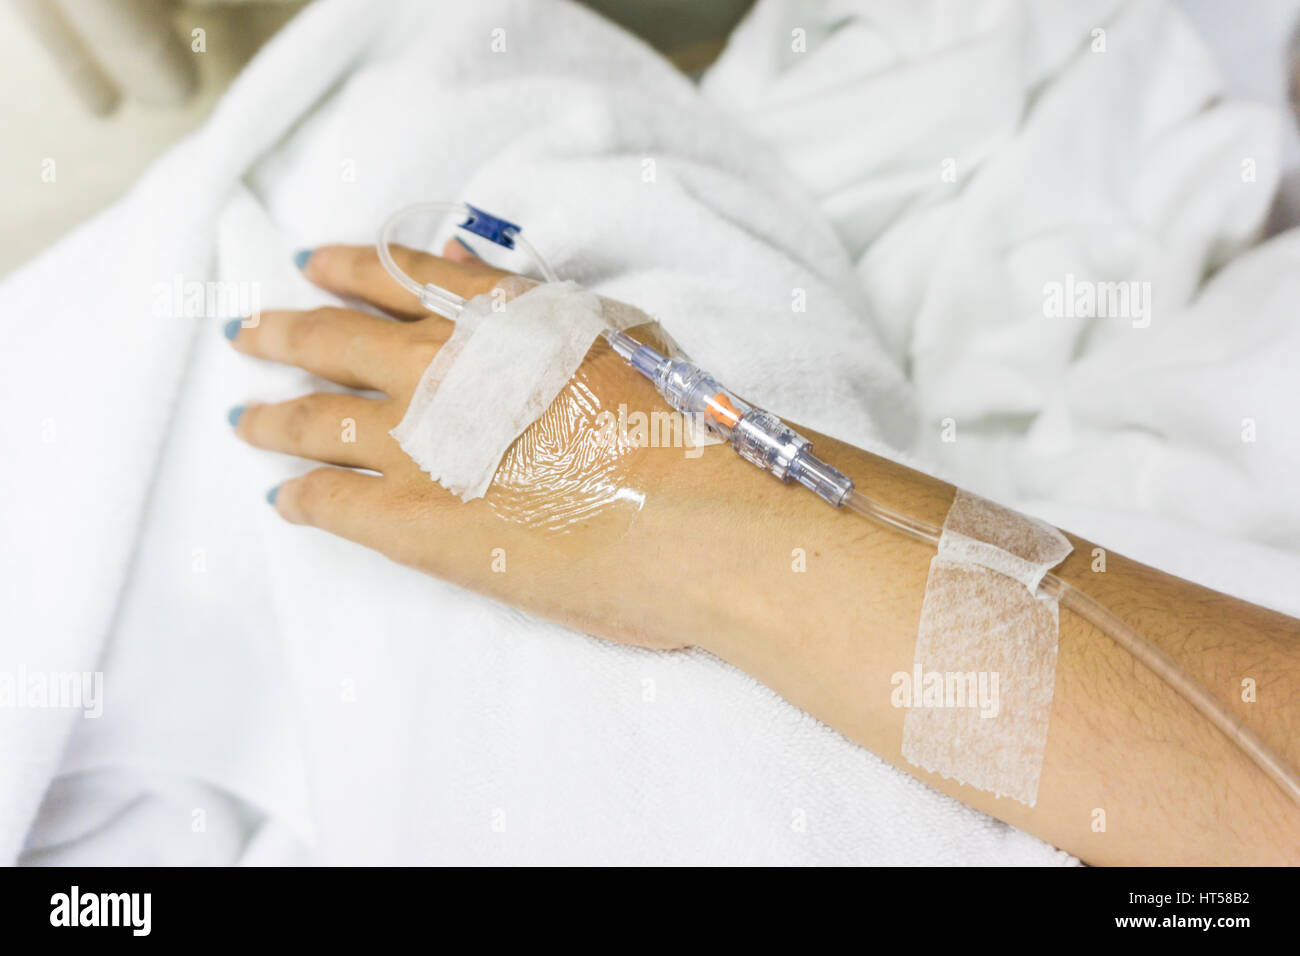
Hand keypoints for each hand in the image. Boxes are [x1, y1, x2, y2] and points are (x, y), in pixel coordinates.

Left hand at [227, 241, 732, 648]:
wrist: (679, 518)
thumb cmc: (672, 422)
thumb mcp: (614, 331)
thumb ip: (530, 302)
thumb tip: (460, 267)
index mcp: (486, 314)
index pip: (391, 276)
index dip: (341, 269)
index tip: (306, 267)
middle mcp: (433, 368)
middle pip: (331, 341)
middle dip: (283, 334)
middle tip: (248, 336)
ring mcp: (412, 444)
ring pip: (312, 419)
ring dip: (273, 417)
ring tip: (245, 420)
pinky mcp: (406, 521)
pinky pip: (328, 501)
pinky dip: (299, 496)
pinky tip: (283, 498)